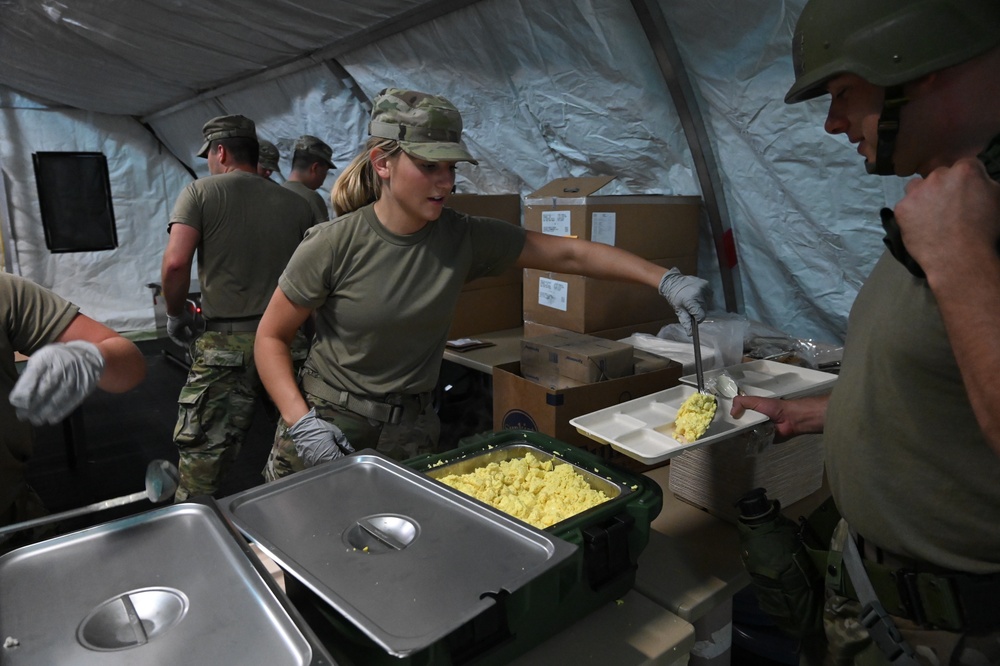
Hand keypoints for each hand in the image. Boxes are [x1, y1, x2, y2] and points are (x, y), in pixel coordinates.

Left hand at [9, 340, 104, 424]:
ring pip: (59, 397)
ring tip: (36, 420)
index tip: (17, 403)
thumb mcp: (42, 359)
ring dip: (46, 411)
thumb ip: (32, 374)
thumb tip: (22, 395)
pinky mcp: (84, 387)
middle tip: (24, 415)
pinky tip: (51, 419)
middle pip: (46, 388)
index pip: (34, 375)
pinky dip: (60, 412)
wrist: (86, 356)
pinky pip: (71, 402)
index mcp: (48, 357)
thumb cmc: (57, 359)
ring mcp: (75, 377)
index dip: (25, 390)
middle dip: (33, 404)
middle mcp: (62, 366)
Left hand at [166, 311, 199, 347]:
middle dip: (187, 340)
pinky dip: (179, 342)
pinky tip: (184, 345)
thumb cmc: (184, 316)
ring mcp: (173, 330)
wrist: (177, 313)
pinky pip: (175, 339)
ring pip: (179, 338)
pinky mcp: (171, 332)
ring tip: (188, 346)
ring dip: (184, 342)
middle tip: (191, 345)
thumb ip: (193, 328)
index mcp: (181, 325)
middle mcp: (177, 328)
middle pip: (182, 336)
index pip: (186, 333)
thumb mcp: (190, 323)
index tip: (193, 340)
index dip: (190, 337)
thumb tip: (197, 333)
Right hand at [287, 408, 354, 466]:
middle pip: (332, 466)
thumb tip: (351, 451)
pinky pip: (316, 465)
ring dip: (328, 463)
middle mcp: (321, 461)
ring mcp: (312, 463)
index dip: (344, 458)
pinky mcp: (306, 462)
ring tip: (330, 455)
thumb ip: (345, 443)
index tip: (346, 455)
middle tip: (338, 454)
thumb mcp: (336, 433)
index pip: (341, 462)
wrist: (302, 426)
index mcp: (330, 454)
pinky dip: (320, 462)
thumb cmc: (320, 428)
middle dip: (337, 461)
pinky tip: (322, 456)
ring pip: (324, 467)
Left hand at [658, 268, 709, 335]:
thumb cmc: (674, 296)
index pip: (701, 316)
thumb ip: (686, 322)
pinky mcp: (707, 284)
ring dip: (701, 304)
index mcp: (691, 301)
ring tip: (693, 300)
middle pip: (704, 310)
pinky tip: (696, 295)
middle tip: (690, 307)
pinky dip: (704, 298)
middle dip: (698, 311)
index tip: (693, 316)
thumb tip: (690, 334)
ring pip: (707, 303)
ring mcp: (704, 288)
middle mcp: (699, 294)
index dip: (697, 318)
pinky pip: (709, 296)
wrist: (673, 281)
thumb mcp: (678, 310)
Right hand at [730, 394, 826, 440]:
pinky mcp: (761, 439)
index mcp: (751, 410)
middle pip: (739, 424)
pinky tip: (748, 437)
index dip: (732, 415)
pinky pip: (752, 441)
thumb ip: (742, 402)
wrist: (790, 418)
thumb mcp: (756, 400)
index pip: (737, 413)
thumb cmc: (775, 407)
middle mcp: (753, 420)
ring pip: (744, 433)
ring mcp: (757, 430)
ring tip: (740, 431)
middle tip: (731, 426)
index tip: (724, 419)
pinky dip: (750, 439)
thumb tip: (732, 412)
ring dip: (743, 432)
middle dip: (736, 425)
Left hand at [895, 159, 999, 276]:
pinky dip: (911, 214)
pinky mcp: (902, 207)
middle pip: (939, 175)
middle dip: (944, 187)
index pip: (965, 166)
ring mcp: (918, 191)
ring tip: (932, 215)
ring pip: (918, 187)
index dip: (966, 181)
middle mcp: (939, 175)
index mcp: (965, 170)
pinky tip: (920, 226)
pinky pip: (905, 206)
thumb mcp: (998, 199)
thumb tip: (979, 181)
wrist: (961, 258)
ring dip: (924, 196)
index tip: (966, 194)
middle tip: (949, 207)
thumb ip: (986, 184)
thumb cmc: (985, 231)